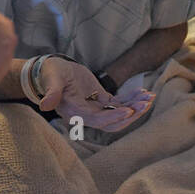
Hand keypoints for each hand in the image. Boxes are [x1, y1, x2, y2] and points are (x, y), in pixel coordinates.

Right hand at [36, 57, 153, 132]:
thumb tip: (45, 105)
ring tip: (150, 97)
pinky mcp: (101, 100)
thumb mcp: (52, 80)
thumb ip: (52, 93)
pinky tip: (144, 92)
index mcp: (76, 113)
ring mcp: (96, 108)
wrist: (52, 71)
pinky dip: (132, 99)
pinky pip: (119, 103)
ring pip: (119, 113)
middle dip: (131, 115)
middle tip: (145, 104)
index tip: (129, 110)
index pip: (99, 121)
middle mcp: (88, 115)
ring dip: (135, 107)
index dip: (114, 117)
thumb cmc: (51, 74)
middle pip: (113, 122)